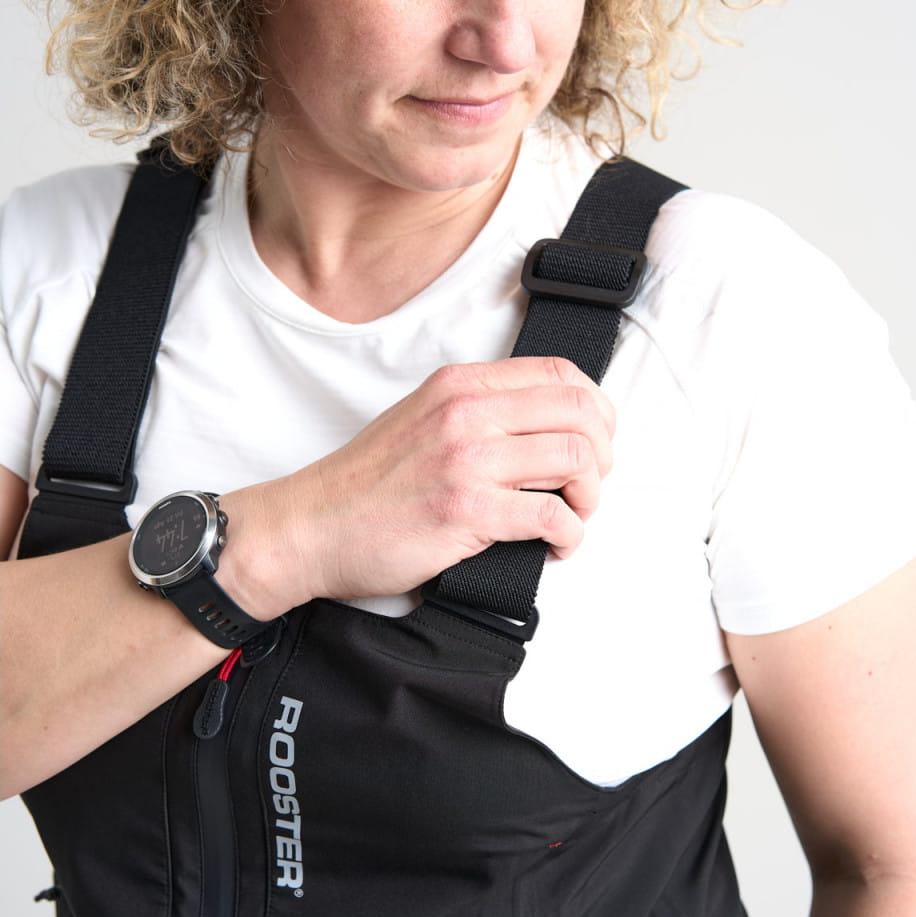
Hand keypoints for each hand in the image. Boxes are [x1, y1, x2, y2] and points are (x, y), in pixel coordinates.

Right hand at [226, 357, 614, 613]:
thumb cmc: (367, 481)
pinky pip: (553, 516)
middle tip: (592, 482)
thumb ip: (479, 407)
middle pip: (580, 413)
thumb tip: (546, 420)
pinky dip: (571, 535)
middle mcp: (467, 412)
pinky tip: (557, 544)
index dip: (595, 408)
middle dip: (603, 452)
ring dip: (591, 496)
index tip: (595, 437)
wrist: (312, 525)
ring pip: (577, 460)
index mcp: (460, 384)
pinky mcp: (467, 511)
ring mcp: (468, 460)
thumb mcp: (422, 416)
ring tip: (575, 514)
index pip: (560, 372)